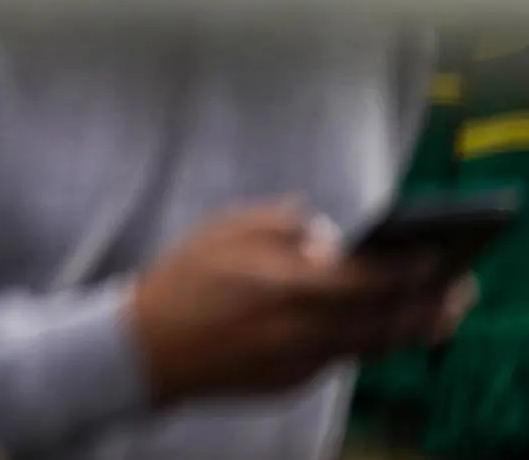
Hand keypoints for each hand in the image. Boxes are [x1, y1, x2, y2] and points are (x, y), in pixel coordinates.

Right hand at [129, 203, 465, 407]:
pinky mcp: (294, 380)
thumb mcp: (225, 230)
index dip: (409, 268)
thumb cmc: (184, 279)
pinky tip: (381, 325)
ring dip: (411, 327)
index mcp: (284, 284)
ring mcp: (299, 361)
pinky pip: (342, 357)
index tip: (436, 255)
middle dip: (428, 304)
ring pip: (373, 345)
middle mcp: (300, 328)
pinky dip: (367, 339)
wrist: (146, 346)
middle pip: (385, 320)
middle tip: (458, 289)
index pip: (367, 279)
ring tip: (439, 311)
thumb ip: (283, 225)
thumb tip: (331, 235)